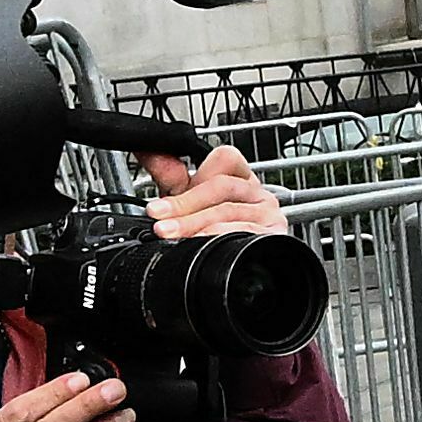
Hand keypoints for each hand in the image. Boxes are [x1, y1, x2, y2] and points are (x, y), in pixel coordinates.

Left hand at [142, 145, 284, 242]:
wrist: (245, 269)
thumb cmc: (220, 230)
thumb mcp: (193, 202)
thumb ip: (173, 178)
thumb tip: (148, 152)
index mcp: (241, 178)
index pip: (225, 158)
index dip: (195, 170)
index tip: (163, 194)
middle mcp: (258, 194)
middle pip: (222, 186)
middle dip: (185, 202)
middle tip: (158, 217)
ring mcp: (268, 215)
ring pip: (228, 211)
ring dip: (193, 223)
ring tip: (169, 233)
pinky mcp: (273, 237)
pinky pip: (244, 232)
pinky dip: (217, 237)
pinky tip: (199, 244)